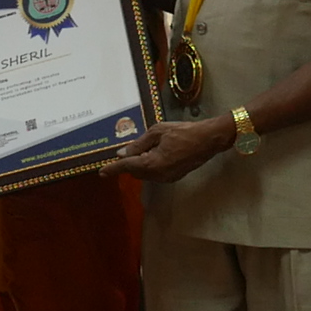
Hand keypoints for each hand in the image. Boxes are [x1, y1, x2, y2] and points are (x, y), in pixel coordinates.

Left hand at [99, 116, 234, 183]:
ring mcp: (167, 178)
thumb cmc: (183, 132)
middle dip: (130, 162)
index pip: (127, 167)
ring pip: (145, 174)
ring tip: (148, 146)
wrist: (208, 140)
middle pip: (135, 172)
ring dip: (141, 163)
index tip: (101, 172)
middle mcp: (158, 175)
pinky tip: (156, 152)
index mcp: (152, 163)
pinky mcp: (174, 177)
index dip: (113, 169)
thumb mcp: (157, 132)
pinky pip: (155, 174)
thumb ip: (138, 144)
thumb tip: (122, 154)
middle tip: (131, 147)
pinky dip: (150, 165)